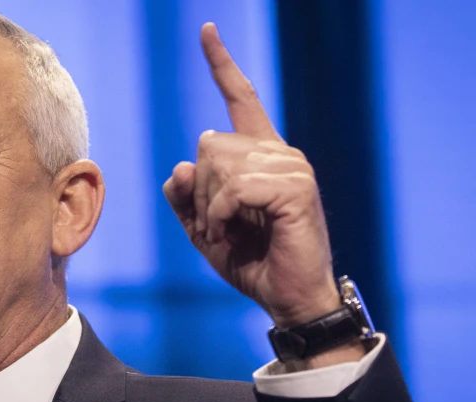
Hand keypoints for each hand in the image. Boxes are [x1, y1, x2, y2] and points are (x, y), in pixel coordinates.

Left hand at [163, 23, 339, 327]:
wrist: (287, 298)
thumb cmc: (252, 263)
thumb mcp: (203, 229)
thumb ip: (186, 197)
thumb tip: (178, 166)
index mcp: (261, 155)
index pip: (240, 99)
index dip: (222, 65)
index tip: (207, 30)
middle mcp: (279, 152)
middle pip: (209, 143)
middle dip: (199, 191)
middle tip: (217, 226)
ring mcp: (291, 167)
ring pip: (219, 165)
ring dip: (211, 208)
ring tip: (230, 233)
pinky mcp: (296, 188)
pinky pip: (234, 188)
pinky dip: (223, 215)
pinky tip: (236, 233)